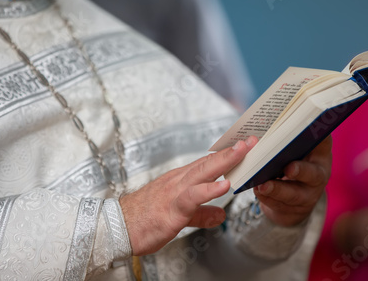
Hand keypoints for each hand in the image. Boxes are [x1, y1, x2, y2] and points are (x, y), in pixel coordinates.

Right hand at [120, 136, 258, 255]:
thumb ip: (201, 214)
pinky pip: (192, 197)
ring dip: (224, 161)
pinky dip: (208, 190)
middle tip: (251, 140)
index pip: (208, 163)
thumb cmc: (144, 219)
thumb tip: (220, 215)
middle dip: (232, 151)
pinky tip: (223, 186)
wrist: (117, 227)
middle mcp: (178, 181)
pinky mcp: (171, 209)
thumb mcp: (181, 216)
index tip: (244, 145)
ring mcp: (174, 192)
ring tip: (242, 152)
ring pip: (202, 173)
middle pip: (208, 162)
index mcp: (180, 181)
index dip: (227, 155)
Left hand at [253, 136, 331, 226]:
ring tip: (262, 185)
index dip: (320, 138)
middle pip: (313, 174)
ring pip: (294, 194)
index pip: (324, 142)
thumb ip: (285, 136)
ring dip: (277, 189)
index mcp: (319, 153)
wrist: (292, 196)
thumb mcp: (293, 148)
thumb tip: (267, 120)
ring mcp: (308, 195)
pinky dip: (266, 198)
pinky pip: (279, 205)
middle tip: (289, 168)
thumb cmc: (290, 161)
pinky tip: (256, 191)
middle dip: (301, 170)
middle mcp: (318, 174)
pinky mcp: (293, 210)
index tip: (308, 132)